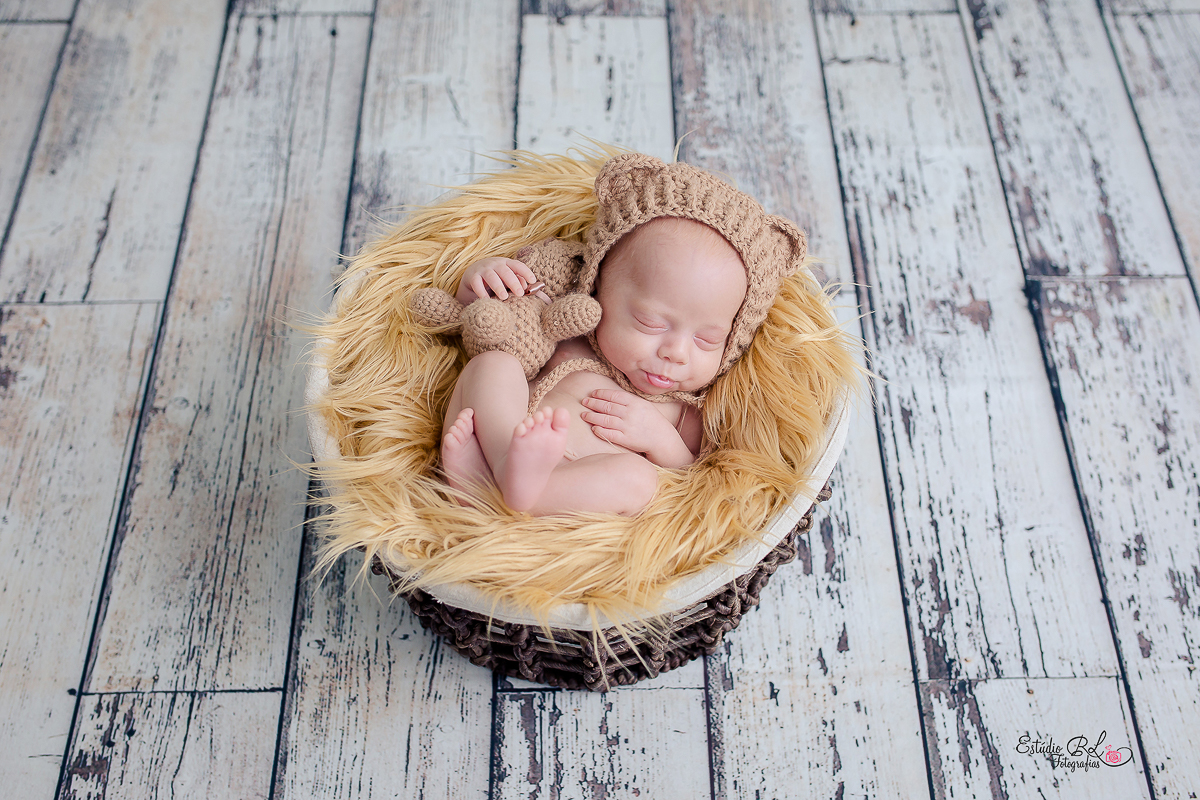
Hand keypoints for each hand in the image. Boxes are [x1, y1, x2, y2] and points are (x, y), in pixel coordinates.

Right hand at [456, 257, 536, 304]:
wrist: (472, 276)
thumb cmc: (495, 279)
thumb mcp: (506, 279)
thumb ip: (517, 281)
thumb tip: (525, 286)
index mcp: (506, 263)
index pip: (517, 265)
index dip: (525, 272)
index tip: (532, 281)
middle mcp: (494, 264)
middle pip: (505, 271)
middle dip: (513, 282)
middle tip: (519, 293)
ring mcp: (482, 269)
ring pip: (491, 276)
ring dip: (498, 286)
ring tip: (504, 297)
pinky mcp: (472, 276)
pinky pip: (476, 283)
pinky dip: (481, 292)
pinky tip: (486, 300)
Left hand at [580, 389, 694, 467]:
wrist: (662, 438)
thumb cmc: (652, 420)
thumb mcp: (643, 404)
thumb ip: (628, 400)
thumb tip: (610, 395)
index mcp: (634, 402)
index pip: (613, 395)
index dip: (601, 393)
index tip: (593, 393)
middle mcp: (630, 413)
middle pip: (607, 406)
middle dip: (593, 403)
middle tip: (584, 401)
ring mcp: (627, 427)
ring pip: (605, 420)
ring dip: (592, 417)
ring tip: (584, 415)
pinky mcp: (626, 439)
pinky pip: (609, 434)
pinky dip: (600, 431)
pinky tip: (594, 428)